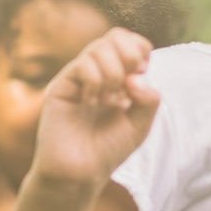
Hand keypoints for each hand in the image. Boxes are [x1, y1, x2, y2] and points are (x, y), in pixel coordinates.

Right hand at [28, 29, 158, 189]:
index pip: (128, 41)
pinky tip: (91, 103)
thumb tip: (136, 76)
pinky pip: (82, 65)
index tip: (143, 72)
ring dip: (113, 74)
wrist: (79, 173)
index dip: (140, 49)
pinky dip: (95, 82)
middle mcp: (96, 73)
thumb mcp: (140, 126)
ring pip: (98, 48)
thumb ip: (149, 100)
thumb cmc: (107, 151)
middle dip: (129, 55)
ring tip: (109, 102)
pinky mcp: (61, 87)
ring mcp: (77, 78)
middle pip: (114, 36)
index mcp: (116, 78)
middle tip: (128, 85)